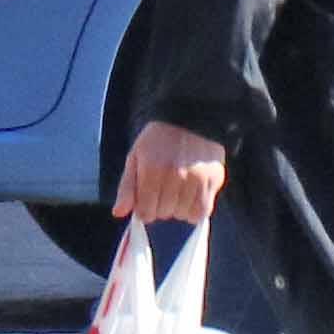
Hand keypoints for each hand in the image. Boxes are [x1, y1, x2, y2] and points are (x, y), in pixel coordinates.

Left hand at [112, 119, 226, 226]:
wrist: (190, 119)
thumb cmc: (157, 140)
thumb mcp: (135, 157)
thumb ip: (127, 187)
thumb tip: (118, 213)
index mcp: (152, 169)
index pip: (146, 212)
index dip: (144, 210)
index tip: (146, 202)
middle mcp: (176, 175)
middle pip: (164, 213)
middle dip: (159, 207)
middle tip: (161, 192)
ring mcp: (197, 178)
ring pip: (182, 214)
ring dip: (177, 209)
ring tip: (176, 193)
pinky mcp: (214, 180)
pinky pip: (202, 211)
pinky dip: (194, 211)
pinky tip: (189, 200)